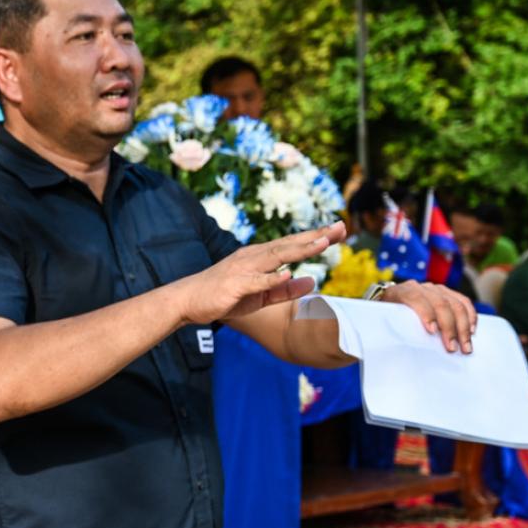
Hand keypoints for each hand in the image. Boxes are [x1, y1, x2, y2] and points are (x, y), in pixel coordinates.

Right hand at [177, 222, 346, 325]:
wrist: (187, 300)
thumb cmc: (223, 297)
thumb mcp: (260, 296)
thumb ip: (285, 290)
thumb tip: (312, 282)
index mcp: (259, 258)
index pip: (292, 245)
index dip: (316, 237)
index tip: (340, 230)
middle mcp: (252, 258)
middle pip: (289, 245)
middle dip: (316, 236)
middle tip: (341, 227)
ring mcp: (243, 270)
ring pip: (276, 257)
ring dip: (300, 250)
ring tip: (322, 243)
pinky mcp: (234, 285)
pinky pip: (256, 282)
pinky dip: (272, 278)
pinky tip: (287, 274)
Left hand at [382, 280, 476, 352]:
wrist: (391, 301)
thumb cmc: (386, 316)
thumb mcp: (383, 320)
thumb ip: (390, 327)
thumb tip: (400, 347)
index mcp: (401, 292)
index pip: (416, 298)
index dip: (426, 313)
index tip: (432, 331)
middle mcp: (420, 287)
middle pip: (440, 304)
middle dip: (449, 328)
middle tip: (453, 348)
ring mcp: (436, 289)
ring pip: (455, 304)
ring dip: (463, 327)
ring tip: (465, 346)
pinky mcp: (448, 293)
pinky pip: (464, 302)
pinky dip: (470, 317)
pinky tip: (472, 331)